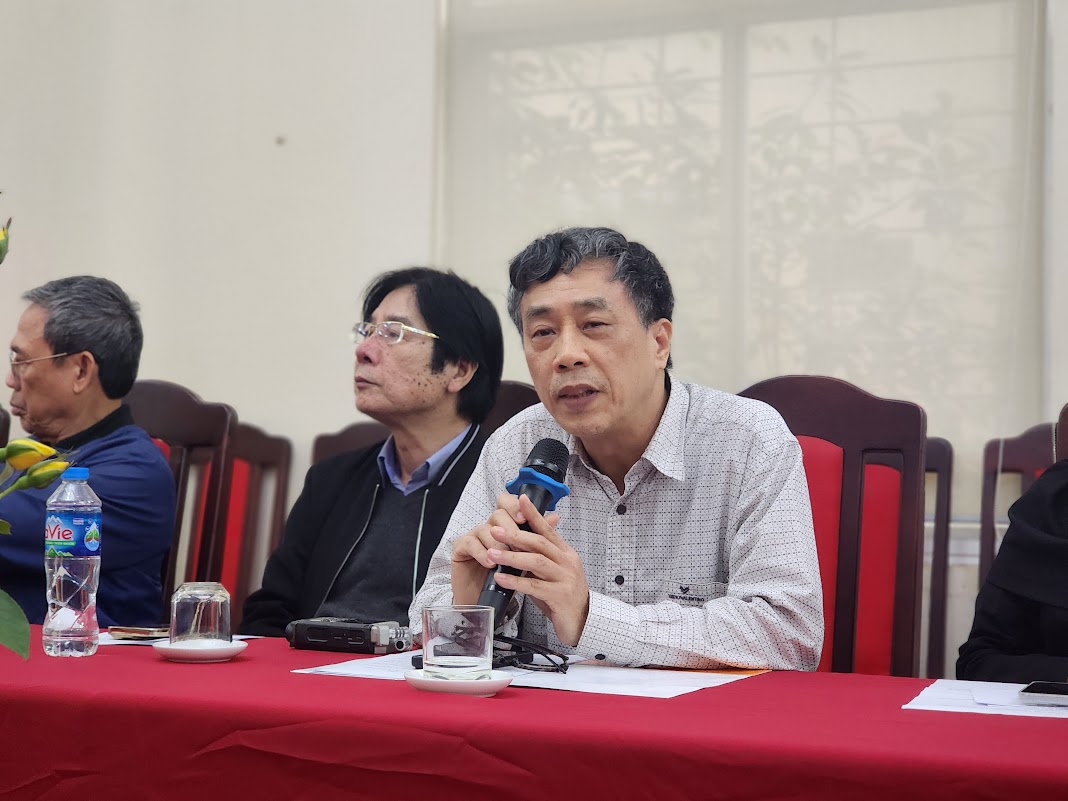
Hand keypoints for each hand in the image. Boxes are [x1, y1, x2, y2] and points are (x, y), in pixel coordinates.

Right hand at [449, 492, 560, 605]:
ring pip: (484, 529)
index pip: (506, 503)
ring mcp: (473, 536)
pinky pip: (469, 542)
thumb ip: (538, 537)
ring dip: (497, 545)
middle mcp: (489, 527)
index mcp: (504, 525)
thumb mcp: (525, 558)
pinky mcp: (460, 548)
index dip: (514, 507)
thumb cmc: (506, 578)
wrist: (485, 603)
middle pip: (498, 514)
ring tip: (503, 559)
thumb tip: (555, 516)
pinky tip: (489, 564)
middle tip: (517, 545)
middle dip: (510, 529)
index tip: (523, 518)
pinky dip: (480, 552)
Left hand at [484, 494, 589, 646]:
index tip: (521, 499)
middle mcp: (567, 562)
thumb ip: (539, 557)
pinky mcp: (560, 596)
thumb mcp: (552, 573)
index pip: (548, 529)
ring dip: (512, 556)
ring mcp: (566, 579)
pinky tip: (500, 578)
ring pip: (536, 562)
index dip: (534, 514)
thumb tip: (519, 541)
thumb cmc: (562, 596)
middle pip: (540, 543)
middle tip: (494, 530)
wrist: (583, 623)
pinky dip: (515, 581)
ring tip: (492, 553)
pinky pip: (534, 585)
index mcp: (566, 553)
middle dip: (515, 535)